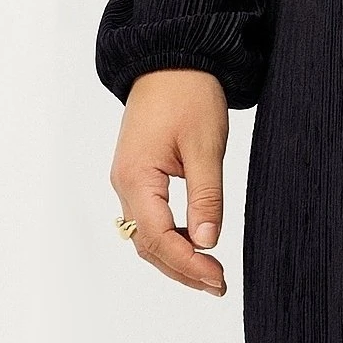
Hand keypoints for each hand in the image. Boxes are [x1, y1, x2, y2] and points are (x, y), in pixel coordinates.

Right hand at [109, 69, 229, 295]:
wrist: (172, 57)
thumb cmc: (189, 94)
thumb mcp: (205, 146)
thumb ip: (206, 196)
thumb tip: (209, 242)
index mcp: (136, 178)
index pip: (159, 238)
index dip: (188, 263)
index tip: (218, 278)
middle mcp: (124, 184)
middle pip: (148, 244)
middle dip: (182, 268)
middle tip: (218, 284)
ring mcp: (128, 180)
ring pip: (147, 234)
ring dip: (175, 256)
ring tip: (210, 274)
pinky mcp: (138, 173)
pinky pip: (149, 217)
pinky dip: (170, 237)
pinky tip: (195, 243)